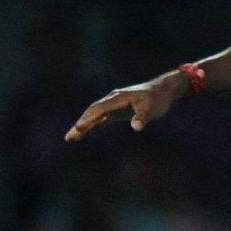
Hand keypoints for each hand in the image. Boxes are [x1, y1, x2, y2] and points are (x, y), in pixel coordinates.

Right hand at [66, 72, 188, 140]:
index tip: (80, 126)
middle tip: (70, 136)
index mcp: (117, 98)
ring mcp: (112, 106)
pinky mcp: (114, 113)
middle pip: (92, 112)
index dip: (89, 118)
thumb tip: (136, 127)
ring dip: (82, 126)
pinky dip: (90, 127)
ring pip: (93, 117)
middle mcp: (111, 101)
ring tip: (69, 138)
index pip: (100, 108)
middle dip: (81, 124)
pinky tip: (81, 135)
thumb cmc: (156, 99)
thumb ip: (143, 117)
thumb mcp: (151, 108)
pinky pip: (99, 120)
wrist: (161, 91)